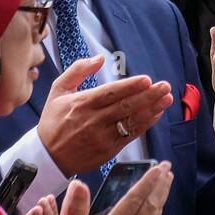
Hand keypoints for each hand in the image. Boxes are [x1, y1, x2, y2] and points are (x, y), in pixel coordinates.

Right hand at [36, 56, 172, 176]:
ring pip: (130, 121)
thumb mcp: (58, 90)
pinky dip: (145, 125)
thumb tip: (99, 58)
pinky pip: (130, 136)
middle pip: (124, 106)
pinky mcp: (108, 151)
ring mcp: (102, 137)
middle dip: (147, 96)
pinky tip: (156, 114)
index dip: (130, 86)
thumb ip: (78, 70)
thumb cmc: (54, 120)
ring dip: (151, 110)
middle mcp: (92, 120)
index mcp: (81, 104)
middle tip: (165, 86)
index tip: (147, 79)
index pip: (110, 93)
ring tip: (166, 99)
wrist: (47, 156)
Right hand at [47, 162, 174, 214]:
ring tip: (167, 182)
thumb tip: (79, 184)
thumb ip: (74, 210)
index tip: (158, 167)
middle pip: (150, 206)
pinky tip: (155, 208)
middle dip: (160, 185)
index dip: (147, 182)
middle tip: (168, 168)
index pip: (134, 200)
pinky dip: (154, 213)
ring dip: (161, 198)